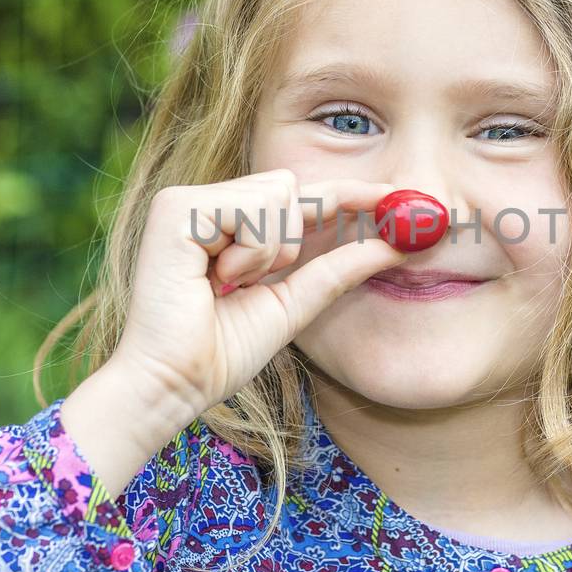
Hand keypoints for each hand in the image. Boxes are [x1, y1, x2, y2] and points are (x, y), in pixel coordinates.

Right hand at [104, 169, 408, 422]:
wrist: (174, 385)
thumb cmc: (220, 353)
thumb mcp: (293, 304)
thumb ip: (338, 269)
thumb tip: (397, 242)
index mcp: (224, 224)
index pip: (296, 196)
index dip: (345, 194)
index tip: (395, 196)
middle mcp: (203, 204)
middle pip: (288, 186)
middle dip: (288, 240)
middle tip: (250, 282)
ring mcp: (185, 201)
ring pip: (277, 192)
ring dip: (270, 250)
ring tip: (227, 285)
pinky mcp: (176, 209)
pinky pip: (253, 207)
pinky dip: (252, 251)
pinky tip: (217, 280)